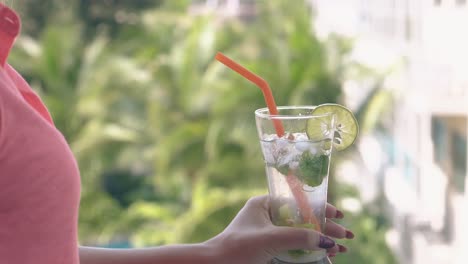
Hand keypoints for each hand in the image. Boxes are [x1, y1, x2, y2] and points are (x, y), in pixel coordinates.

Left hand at [205, 195, 353, 263]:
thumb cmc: (238, 248)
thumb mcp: (271, 239)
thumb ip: (299, 237)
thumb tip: (326, 240)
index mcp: (265, 205)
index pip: (298, 202)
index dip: (320, 208)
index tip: (338, 215)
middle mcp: (268, 216)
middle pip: (303, 219)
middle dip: (325, 228)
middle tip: (346, 237)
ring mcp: (269, 233)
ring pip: (301, 235)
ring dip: (320, 241)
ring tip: (341, 249)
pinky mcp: (269, 249)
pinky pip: (294, 248)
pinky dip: (310, 252)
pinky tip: (326, 255)